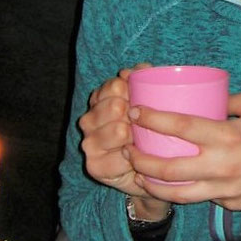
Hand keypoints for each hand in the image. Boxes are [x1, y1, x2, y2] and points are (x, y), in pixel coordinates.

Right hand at [78, 65, 170, 220]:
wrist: (149, 172)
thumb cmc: (150, 135)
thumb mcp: (150, 104)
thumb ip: (145, 80)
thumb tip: (142, 68)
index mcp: (100, 99)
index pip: (113, 86)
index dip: (131, 90)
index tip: (143, 98)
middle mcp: (90, 119)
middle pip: (114, 106)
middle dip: (134, 113)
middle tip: (145, 123)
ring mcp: (90, 143)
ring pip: (117, 130)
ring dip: (135, 136)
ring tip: (143, 140)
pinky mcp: (95, 166)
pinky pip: (117, 158)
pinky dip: (131, 159)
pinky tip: (136, 158)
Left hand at [127, 92, 240, 210]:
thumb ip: (231, 100)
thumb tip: (206, 98)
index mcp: (228, 137)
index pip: (179, 127)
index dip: (152, 119)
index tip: (135, 111)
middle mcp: (221, 166)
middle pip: (167, 168)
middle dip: (140, 158)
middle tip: (129, 147)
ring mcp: (224, 190)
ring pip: (177, 193)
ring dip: (152, 183)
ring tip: (140, 172)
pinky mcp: (230, 204)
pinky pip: (200, 198)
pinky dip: (181, 191)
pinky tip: (172, 182)